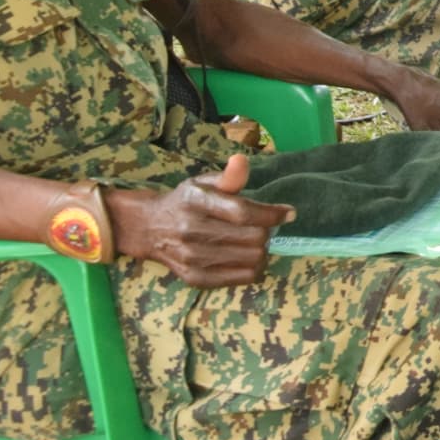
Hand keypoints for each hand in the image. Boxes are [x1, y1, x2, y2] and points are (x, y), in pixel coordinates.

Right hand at [111, 152, 289, 287]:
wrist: (150, 228)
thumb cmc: (186, 201)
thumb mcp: (203, 182)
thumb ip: (228, 177)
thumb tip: (242, 161)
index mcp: (196, 203)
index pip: (242, 212)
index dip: (272, 214)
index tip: (289, 212)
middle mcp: (191, 231)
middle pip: (252, 238)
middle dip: (267, 231)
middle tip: (264, 226)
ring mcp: (192, 258)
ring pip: (251, 259)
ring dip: (262, 250)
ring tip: (255, 241)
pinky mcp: (195, 278)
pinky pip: (240, 278)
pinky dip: (253, 268)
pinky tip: (247, 257)